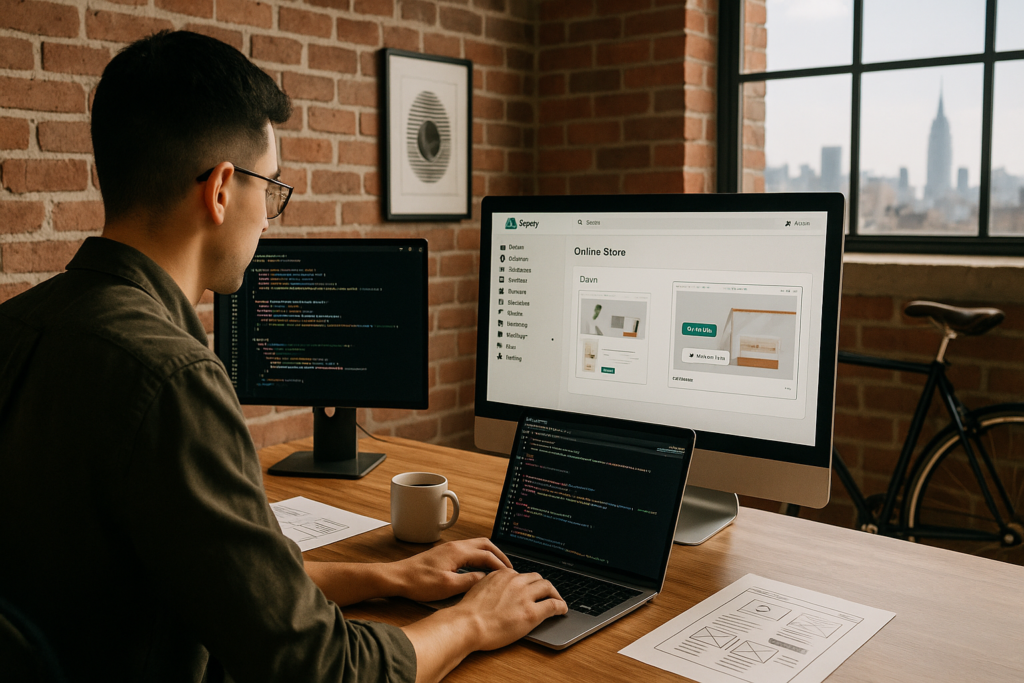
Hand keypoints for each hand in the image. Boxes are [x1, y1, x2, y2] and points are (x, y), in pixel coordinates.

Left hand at [391, 538, 511, 601]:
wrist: (397, 577)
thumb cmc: (419, 582)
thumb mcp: (448, 586)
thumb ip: (470, 581)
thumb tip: (486, 578)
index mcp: (458, 551)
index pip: (487, 555)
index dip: (501, 565)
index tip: (510, 575)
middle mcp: (455, 546)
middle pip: (485, 544)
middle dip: (499, 555)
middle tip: (509, 568)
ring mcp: (449, 548)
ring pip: (476, 545)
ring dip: (489, 554)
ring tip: (497, 567)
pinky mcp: (444, 553)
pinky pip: (468, 550)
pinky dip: (479, 556)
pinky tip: (479, 568)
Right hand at [450, 568, 567, 650]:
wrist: (467, 624)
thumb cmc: (469, 612)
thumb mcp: (479, 588)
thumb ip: (493, 585)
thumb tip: (500, 590)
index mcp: (503, 574)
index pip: (522, 575)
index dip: (529, 583)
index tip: (531, 588)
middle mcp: (516, 581)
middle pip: (537, 578)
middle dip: (544, 586)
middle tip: (547, 594)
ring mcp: (525, 596)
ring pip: (548, 587)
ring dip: (554, 593)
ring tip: (557, 600)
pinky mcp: (531, 613)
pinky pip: (553, 605)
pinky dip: (561, 606)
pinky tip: (562, 610)